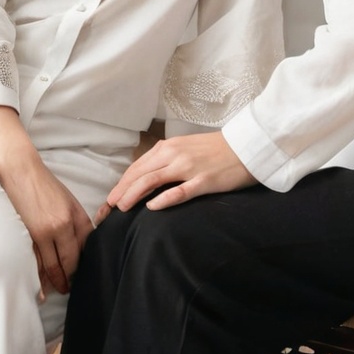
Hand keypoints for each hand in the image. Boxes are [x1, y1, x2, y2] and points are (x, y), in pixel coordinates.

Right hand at [0, 105, 92, 295]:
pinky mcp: (30, 235)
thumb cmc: (44, 183)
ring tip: (61, 290)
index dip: (85, 261)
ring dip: (58, 281)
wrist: (20, 170)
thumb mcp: (67, 199)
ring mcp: (47, 232)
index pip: (87, 246)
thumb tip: (79, 241)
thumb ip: (75, 220)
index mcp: (77, 215)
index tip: (84, 272)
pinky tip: (44, 290)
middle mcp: (65, 226)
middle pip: (72, 260)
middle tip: (72, 288)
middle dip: (72, 276)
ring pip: (54, 266)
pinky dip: (40, 278)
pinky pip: (37, 263)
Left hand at [99, 132, 255, 218]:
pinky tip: (152, 207)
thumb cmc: (216, 150)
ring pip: (153, 181)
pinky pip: (180, 191)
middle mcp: (175, 154)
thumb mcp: (186, 149)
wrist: (245, 146)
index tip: (111, 198)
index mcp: (169, 147)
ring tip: (122, 208)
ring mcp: (189, 168)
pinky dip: (164, 199)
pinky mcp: (204, 181)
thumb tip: (147, 176)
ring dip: (134, 194)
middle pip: (140, 174)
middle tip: (108, 207)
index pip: (138, 166)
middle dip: (122, 190)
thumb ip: (167, 160)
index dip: (122, 182)